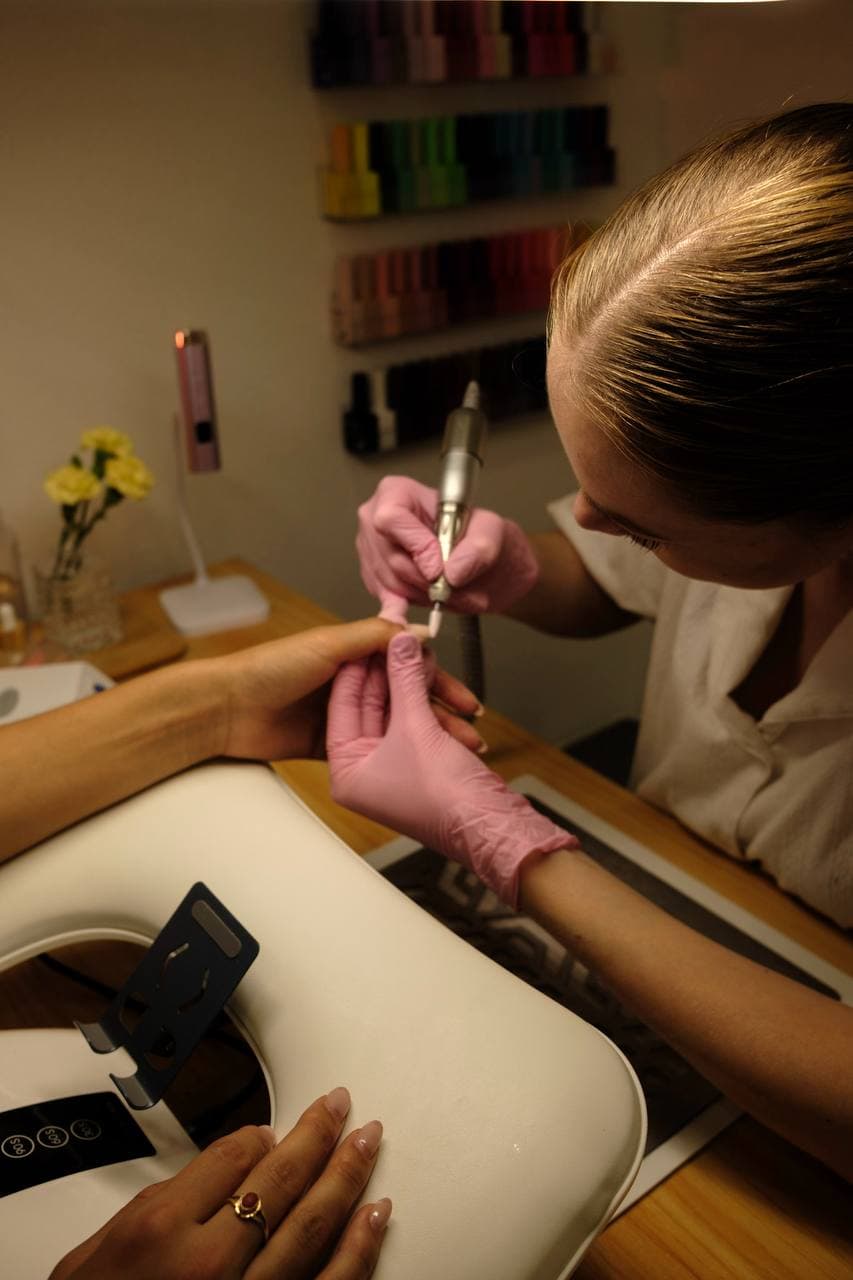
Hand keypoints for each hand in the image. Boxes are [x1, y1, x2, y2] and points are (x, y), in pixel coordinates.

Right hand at [50, 1089, 389, 1279]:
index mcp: (160, 1230)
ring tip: (368, 1141)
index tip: (275, 1128)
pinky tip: (376, 1215)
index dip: (260, 1135)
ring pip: (313, 1225)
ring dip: (348, 1175)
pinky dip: (361, 1247)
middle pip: (280, 1179)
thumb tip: (222, 1163)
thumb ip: (158, 1201)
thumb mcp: (97, 1251)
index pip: (231, 1156)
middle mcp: (208, 1262)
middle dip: (318, 1134)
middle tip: (341, 1106)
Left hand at [214, 618, 483, 761]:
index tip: (466, 700)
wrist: (227, 710)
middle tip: (471, 732)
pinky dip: (399, 756)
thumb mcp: (329, 644)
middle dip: (442, 716)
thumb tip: (422, 634)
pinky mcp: (331, 745)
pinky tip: (424, 765)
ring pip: (396, 727)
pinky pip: (372, 749)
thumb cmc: (270, 669)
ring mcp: (343, 716)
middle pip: (407, 699)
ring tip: (457, 753)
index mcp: (354, 653)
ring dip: (427, 738)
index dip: (438, 682)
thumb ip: (377, 638)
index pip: (408, 666)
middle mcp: (352, 684)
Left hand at [327, 633, 574, 904]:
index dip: (364, 663)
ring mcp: (390, 769)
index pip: (346, 700)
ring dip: (420, 689)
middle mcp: (363, 770)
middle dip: (396, 673)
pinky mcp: (417, 767)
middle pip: (373, 704)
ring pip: (399, 713)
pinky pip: (418, 727)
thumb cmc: (441, 797)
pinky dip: (433, 710)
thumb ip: (405, 675)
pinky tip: (448, 693)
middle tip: (409, 642)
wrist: (490, 831)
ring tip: (432, 661)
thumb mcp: (414, 725)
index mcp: (346, 768)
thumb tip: (404, 637)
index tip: (377, 634)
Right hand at [357, 476, 538, 623]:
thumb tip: (454, 571)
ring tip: (458, 596)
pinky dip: (412, 607)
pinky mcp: (374, 578)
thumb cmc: (476, 535)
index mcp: (396, 493)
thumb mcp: (490, 531)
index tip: (439, 568)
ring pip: (393, 583)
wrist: (476, 560)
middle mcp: (376, 520)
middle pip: (393, 558)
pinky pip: (389, 599)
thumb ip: (478, 547)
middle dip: (429, 580)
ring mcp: (371, 550)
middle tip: (460, 588)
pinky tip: (429, 609)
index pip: (392, 519)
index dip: (416, 547)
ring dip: (429, 596)